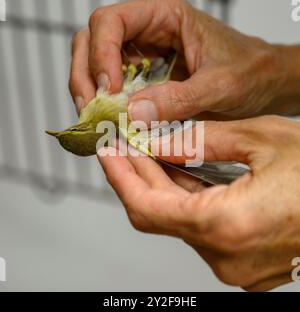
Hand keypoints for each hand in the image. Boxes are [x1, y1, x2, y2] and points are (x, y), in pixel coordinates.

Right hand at [69, 0, 299, 118]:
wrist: (262, 84)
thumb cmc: (250, 72)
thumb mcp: (220, 85)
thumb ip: (178, 99)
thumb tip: (131, 113)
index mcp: (163, 16)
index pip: (110, 23)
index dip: (101, 55)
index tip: (108, 90)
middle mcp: (146, 32)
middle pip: (91, 42)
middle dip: (84, 76)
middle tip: (90, 109)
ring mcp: (141, 57)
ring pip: (95, 65)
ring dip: (90, 93)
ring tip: (98, 120)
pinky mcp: (143, 80)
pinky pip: (112, 88)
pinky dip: (105, 106)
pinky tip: (111, 123)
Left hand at [98, 115, 299, 290]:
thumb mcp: (261, 139)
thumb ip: (199, 142)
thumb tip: (157, 141)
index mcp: (228, 227)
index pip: (147, 207)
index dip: (121, 177)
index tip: (107, 151)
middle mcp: (225, 256)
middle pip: (156, 214)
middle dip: (135, 177)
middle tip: (121, 145)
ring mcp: (233, 263)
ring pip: (176, 220)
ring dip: (158, 186)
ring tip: (144, 151)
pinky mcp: (240, 259)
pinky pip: (197, 226)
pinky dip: (182, 198)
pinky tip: (175, 172)